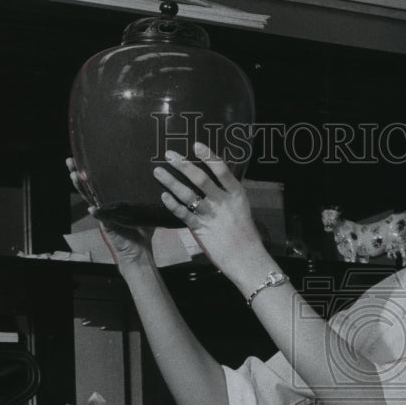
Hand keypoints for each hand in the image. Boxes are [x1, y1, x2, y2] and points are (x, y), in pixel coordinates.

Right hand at [66, 157, 151, 265]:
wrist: (140, 251)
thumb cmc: (142, 231)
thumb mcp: (144, 208)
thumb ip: (144, 195)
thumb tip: (156, 178)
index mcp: (111, 200)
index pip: (98, 182)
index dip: (89, 170)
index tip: (83, 156)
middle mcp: (104, 206)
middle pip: (88, 187)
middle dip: (78, 173)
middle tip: (70, 159)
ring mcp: (103, 216)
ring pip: (89, 199)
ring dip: (80, 187)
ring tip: (73, 174)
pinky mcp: (107, 226)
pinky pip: (100, 218)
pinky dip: (96, 213)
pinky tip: (91, 208)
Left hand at [153, 142, 266, 275]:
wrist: (247, 259)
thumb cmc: (245, 235)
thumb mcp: (241, 209)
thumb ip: (227, 196)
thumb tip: (212, 183)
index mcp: (236, 194)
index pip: (222, 170)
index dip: (208, 156)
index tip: (195, 145)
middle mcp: (223, 202)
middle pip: (200, 178)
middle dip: (183, 165)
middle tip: (168, 154)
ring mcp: (211, 215)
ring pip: (188, 194)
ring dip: (171, 181)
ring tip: (158, 171)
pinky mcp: (200, 229)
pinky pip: (183, 213)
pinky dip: (172, 204)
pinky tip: (163, 196)